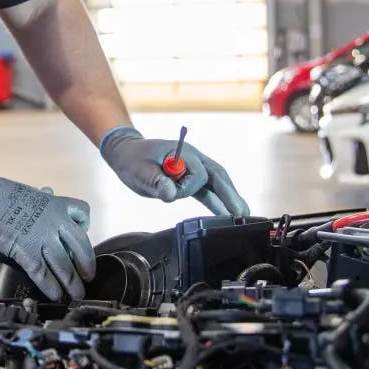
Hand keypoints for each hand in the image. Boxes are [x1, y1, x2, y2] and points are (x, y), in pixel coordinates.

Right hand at [0, 157, 95, 299]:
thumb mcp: (25, 192)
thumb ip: (39, 200)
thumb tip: (46, 195)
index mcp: (54, 203)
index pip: (82, 213)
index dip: (84, 227)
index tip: (80, 236)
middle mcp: (53, 220)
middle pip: (80, 245)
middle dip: (86, 265)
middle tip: (87, 277)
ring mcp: (41, 237)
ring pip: (65, 264)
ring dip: (72, 283)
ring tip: (76, 295)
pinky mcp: (25, 251)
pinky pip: (42, 273)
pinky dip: (51, 286)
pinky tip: (54, 295)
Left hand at [99, 126, 249, 216]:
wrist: (127, 153)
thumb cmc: (133, 159)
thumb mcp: (140, 171)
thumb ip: (156, 182)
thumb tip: (170, 193)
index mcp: (184, 154)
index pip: (200, 174)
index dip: (189, 188)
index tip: (171, 193)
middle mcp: (193, 159)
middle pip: (218, 177)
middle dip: (230, 194)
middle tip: (242, 213)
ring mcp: (193, 168)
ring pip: (217, 183)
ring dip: (229, 198)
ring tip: (242, 215)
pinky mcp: (189, 179)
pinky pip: (207, 190)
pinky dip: (217, 201)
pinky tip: (226, 213)